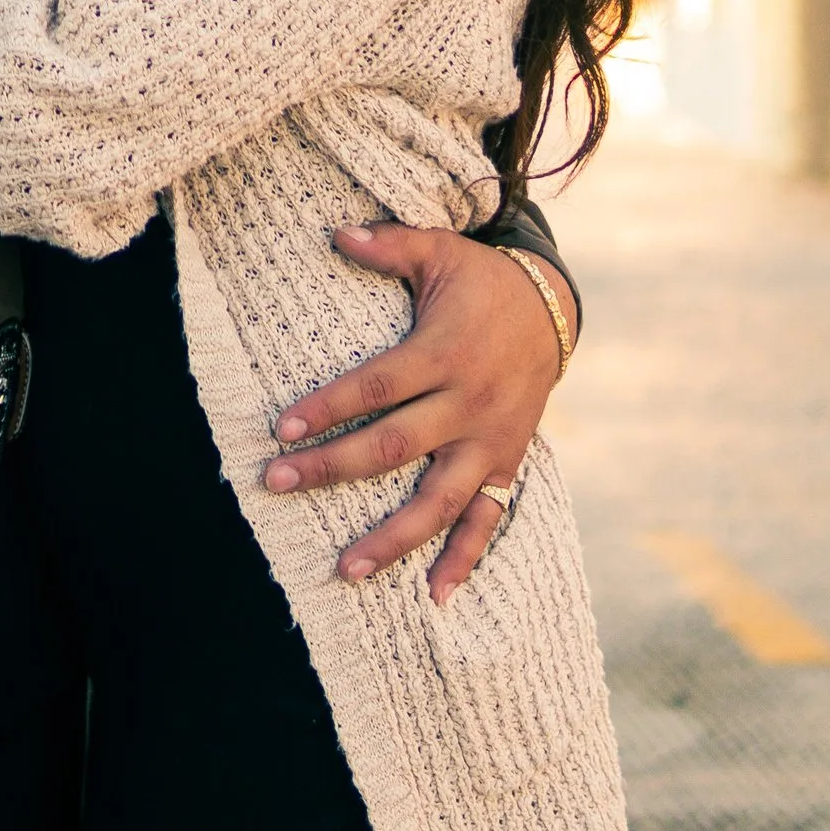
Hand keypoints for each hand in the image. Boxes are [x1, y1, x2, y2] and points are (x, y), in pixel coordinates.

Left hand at [260, 225, 560, 602]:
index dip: (328, 408)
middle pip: (393, 447)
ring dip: (392, 539)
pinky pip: (487, 521)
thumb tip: (336, 233)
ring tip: (344, 569)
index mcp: (443, 353)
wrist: (554, 311)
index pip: (376, 387)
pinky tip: (435, 597)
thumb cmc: (482, 281)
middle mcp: (467, 405)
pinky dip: (464, 560)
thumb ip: (391, 245)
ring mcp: (489, 442)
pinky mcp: (506, 464)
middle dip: (332, 469)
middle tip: (275, 483)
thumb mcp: (441, 250)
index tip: (281, 429)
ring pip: (438, 502)